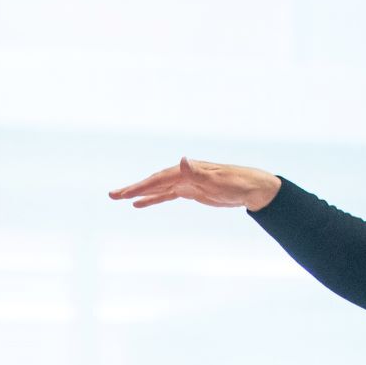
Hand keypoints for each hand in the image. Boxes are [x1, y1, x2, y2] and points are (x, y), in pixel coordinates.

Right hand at [109, 157, 282, 211]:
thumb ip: (198, 171)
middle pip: (153, 182)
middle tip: (112, 195)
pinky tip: (140, 204)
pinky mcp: (190, 191)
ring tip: (119, 198)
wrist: (253, 188)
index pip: (158, 179)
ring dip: (139, 193)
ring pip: (157, 189)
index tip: (124, 195)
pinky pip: (166, 195)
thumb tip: (182, 159)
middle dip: (132, 189)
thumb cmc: (238, 182)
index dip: (140, 187)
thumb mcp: (218, 179)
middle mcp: (183, 174)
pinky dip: (152, 199)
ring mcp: (186, 182)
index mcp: (187, 171)